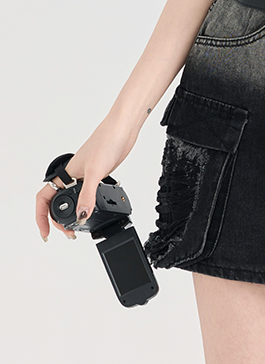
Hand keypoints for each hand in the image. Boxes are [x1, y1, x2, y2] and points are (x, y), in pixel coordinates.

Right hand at [36, 115, 140, 241]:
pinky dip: (88, 204)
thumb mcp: (95, 172)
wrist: (123, 130)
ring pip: (73, 199)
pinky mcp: (98, 175)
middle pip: (57, 203)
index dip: (41, 217)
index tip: (46, 232)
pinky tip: (96, 209)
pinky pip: (88, 194)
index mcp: (65, 175)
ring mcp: (85, 176)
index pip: (44, 199)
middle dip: (58, 221)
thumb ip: (87, 196)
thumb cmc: (106, 141)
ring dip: (73, 214)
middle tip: (68, 233)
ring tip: (80, 226)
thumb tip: (81, 216)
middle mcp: (72, 176)